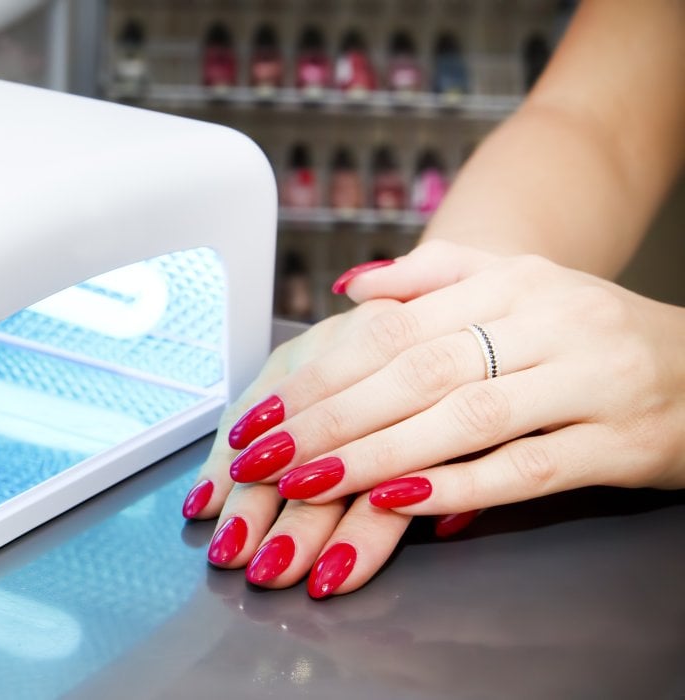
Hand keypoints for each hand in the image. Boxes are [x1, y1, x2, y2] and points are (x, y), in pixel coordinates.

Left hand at [203, 240, 684, 594]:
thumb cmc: (588, 332)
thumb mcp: (519, 285)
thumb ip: (432, 277)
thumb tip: (347, 288)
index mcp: (513, 282)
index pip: (396, 327)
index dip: (322, 372)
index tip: (262, 413)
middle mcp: (551, 322)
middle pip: (420, 371)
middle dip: (331, 418)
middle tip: (265, 457)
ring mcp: (590, 380)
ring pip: (466, 418)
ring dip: (378, 453)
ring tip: (311, 482)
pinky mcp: (621, 442)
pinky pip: (529, 468)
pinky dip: (461, 486)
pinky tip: (402, 503)